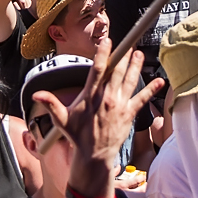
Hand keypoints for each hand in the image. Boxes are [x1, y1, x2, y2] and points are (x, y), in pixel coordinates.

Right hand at [32, 39, 163, 167]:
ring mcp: (120, 106)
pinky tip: (160, 81)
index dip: (102, 54)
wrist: (94, 155)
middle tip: (128, 43)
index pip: (97, 70)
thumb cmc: (78, 135)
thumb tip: (36, 95)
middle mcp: (107, 98)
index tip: (107, 42)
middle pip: (117, 72)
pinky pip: (142, 99)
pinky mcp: (129, 114)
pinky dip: (152, 89)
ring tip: (139, 53)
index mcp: (91, 96)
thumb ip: (51, 104)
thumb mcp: (62, 120)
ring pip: (130, 81)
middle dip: (123, 56)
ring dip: (135, 66)